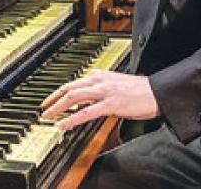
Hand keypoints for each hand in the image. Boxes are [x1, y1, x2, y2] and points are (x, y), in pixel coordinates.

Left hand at [40, 70, 159, 130]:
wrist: (157, 92)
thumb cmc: (139, 91)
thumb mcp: (115, 87)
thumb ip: (98, 92)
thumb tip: (84, 103)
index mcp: (100, 75)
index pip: (74, 83)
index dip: (59, 93)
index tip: (50, 101)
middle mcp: (99, 80)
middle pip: (69, 88)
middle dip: (53, 99)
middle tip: (43, 109)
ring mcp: (104, 91)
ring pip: (74, 97)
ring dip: (57, 108)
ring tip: (48, 117)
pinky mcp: (110, 104)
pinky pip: (86, 112)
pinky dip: (71, 118)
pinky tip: (64, 124)